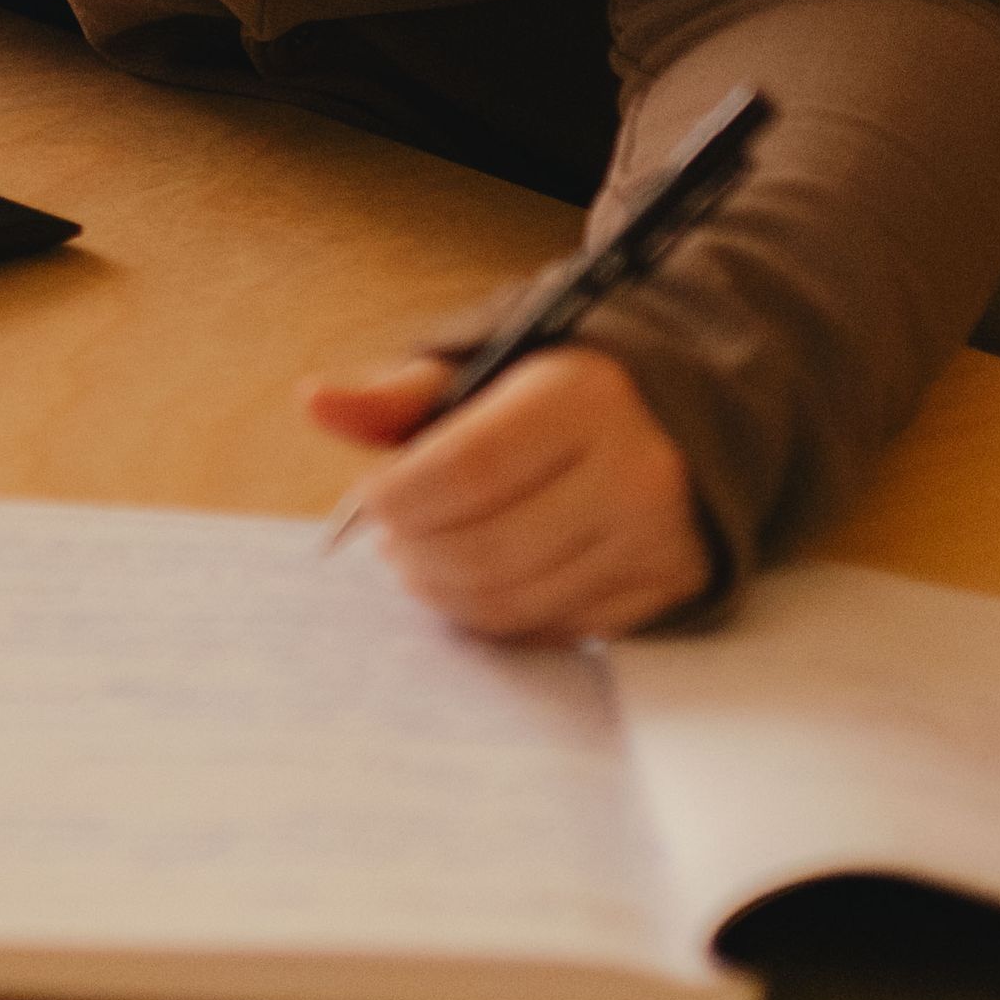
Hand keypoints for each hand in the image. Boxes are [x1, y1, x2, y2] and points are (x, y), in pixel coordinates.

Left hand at [301, 335, 711, 645]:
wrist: (683, 417)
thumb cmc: (562, 391)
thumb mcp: (485, 369)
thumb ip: (401, 395)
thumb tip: (316, 404)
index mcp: (583, 398)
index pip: (466, 470)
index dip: (399, 498)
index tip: (370, 500)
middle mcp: (632, 471)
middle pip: (484, 549)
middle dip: (415, 554)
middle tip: (393, 540)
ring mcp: (654, 540)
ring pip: (513, 601)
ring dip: (446, 592)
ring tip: (426, 560)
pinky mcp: (665, 591)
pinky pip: (553, 630)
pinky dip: (500, 615)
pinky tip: (484, 580)